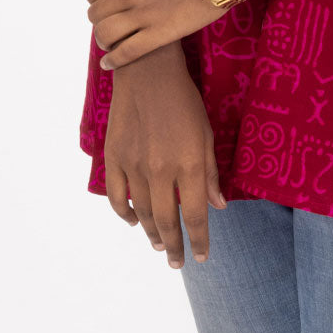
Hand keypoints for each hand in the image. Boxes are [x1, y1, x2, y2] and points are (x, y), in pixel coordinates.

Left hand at [85, 0, 230, 68]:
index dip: (95, 2)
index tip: (104, 7)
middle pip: (96, 14)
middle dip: (98, 21)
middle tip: (109, 25)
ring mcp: (144, 13)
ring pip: (106, 33)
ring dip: (103, 41)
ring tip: (110, 44)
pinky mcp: (160, 33)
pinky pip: (127, 51)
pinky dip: (113, 60)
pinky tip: (109, 63)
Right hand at [104, 39, 225, 266]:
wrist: (148, 70)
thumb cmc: (184, 99)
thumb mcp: (206, 132)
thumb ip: (209, 172)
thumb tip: (217, 206)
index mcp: (188, 164)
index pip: (195, 216)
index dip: (198, 241)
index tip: (201, 258)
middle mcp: (160, 170)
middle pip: (166, 221)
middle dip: (173, 246)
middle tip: (176, 262)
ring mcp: (134, 165)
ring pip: (141, 213)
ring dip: (151, 233)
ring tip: (159, 244)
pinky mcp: (114, 157)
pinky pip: (116, 196)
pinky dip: (124, 214)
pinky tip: (133, 220)